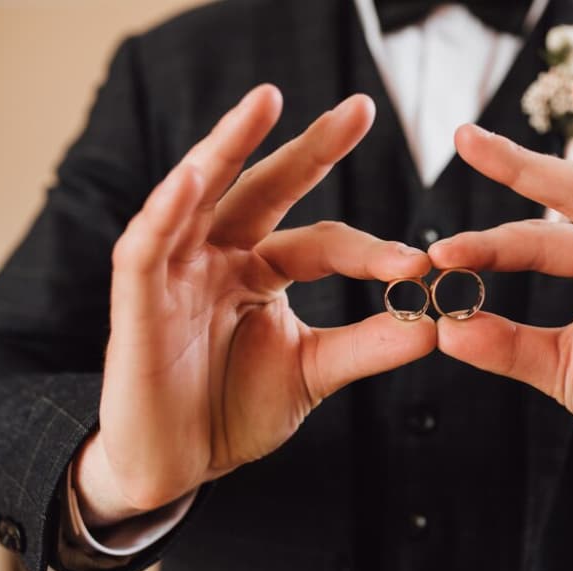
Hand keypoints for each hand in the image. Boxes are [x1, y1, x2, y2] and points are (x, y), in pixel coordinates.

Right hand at [77, 87, 435, 525]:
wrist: (178, 466)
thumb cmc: (234, 411)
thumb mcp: (313, 372)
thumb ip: (367, 345)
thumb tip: (436, 323)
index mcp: (263, 271)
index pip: (324, 243)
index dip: (372, 250)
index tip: (422, 264)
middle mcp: (220, 257)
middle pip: (265, 189)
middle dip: (310, 149)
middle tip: (359, 108)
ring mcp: (176, 271)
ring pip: (200, 196)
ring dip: (228, 147)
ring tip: (264, 102)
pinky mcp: (136, 300)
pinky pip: (147, 246)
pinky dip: (167, 210)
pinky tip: (193, 176)